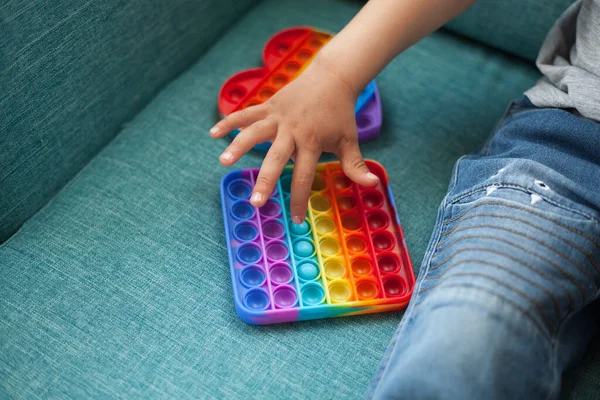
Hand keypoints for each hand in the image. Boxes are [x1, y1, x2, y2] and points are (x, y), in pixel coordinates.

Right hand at [210, 57, 378, 223]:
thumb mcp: (350, 140)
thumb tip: (373, 186)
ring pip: (254, 132)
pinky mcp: (268, 105)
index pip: (304, 175)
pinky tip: (213, 133)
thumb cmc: (340, 114)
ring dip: (238, 146)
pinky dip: (230, 121)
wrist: (332, 77)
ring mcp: (278, 116)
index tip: (295, 219)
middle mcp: (293, 130)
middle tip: (255, 202)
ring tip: (223, 162)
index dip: (299, 199)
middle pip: (276, 159)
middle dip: (265, 182)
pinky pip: (246, 113)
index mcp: (313, 142)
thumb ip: (356, 166)